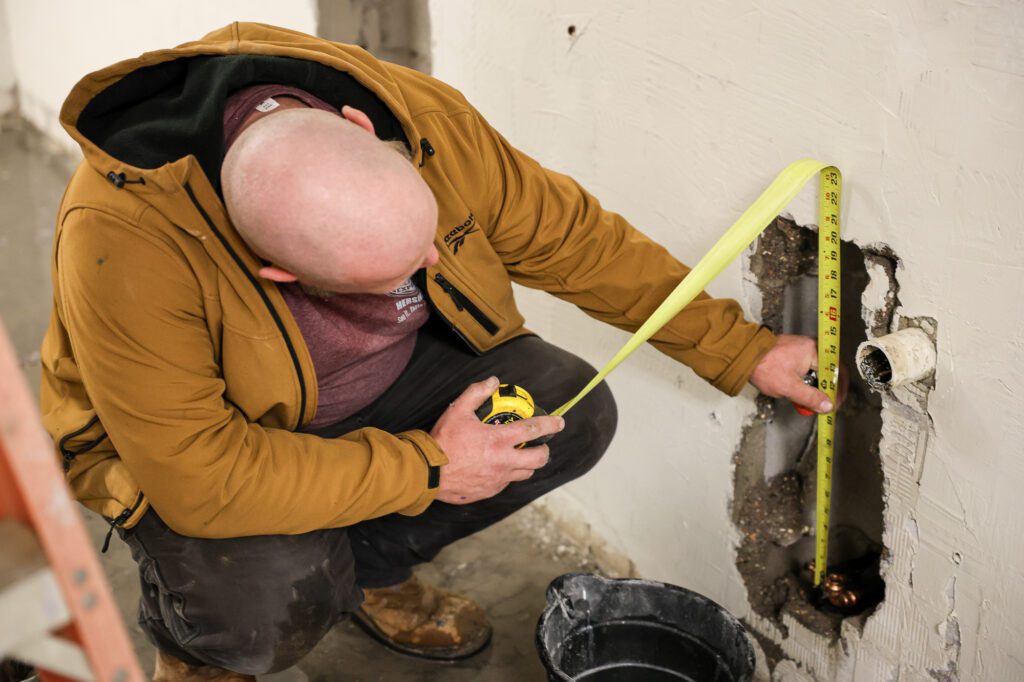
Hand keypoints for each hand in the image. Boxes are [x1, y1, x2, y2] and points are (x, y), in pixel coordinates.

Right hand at [431, 376, 564, 503]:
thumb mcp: (458, 410)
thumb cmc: (443, 441)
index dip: (550, 425)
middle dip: (544, 450)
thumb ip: (477, 393)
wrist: (428, 472)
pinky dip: (509, 474)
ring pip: (526, 473)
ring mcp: (498, 478)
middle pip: (539, 458)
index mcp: (499, 439)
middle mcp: (504, 461)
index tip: (560, 422)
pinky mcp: (490, 490)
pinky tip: (499, 467)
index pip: (534, 430)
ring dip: (528, 463)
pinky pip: (507, 483)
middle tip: (541, 444)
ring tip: (521, 455)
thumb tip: (493, 382)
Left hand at [749, 334, 847, 413]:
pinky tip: (800, 394)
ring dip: (816, 388)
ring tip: (810, 403)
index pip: (838, 371)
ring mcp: (802, 350)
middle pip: (829, 371)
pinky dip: (806, 383)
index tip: (834, 405)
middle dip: (827, 391)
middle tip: (823, 406)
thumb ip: (810, 398)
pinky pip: (808, 370)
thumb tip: (828, 406)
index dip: (839, 390)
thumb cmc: (765, 367)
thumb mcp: (789, 387)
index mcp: (814, 351)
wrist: (743, 354)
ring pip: (818, 372)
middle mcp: (812, 347)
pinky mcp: (794, 354)